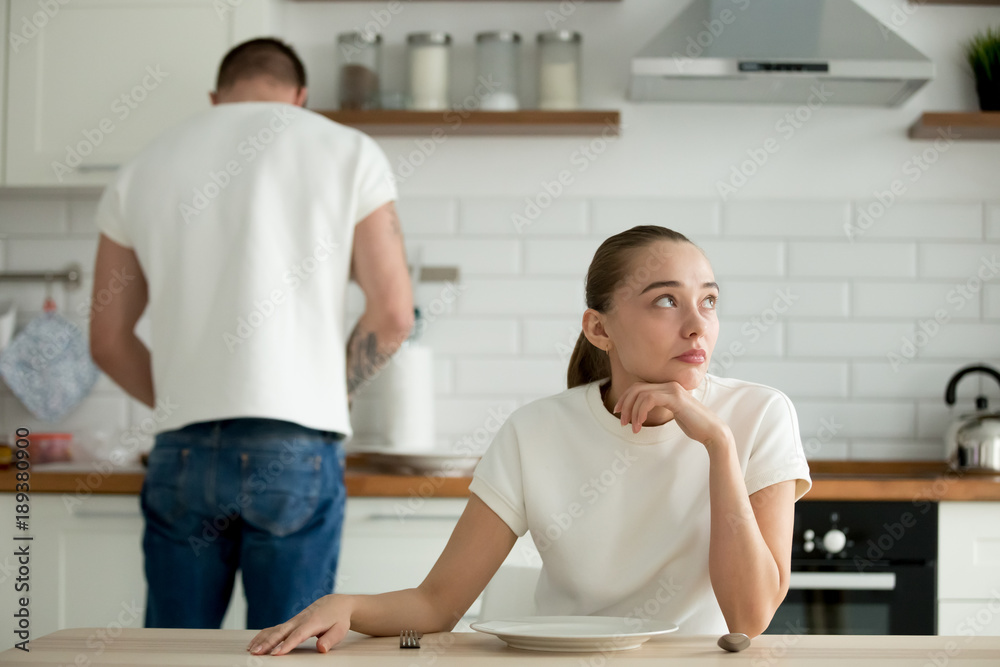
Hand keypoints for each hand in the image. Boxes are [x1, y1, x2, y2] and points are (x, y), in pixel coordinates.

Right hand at [247, 594, 353, 655]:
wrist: (335, 604)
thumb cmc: (338, 619)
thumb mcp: (340, 629)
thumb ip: (331, 639)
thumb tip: (321, 648)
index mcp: (312, 623)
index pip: (298, 635)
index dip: (287, 644)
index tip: (276, 653)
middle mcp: (300, 620)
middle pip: (282, 632)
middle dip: (268, 642)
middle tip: (257, 652)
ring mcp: (294, 621)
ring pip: (275, 630)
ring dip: (262, 639)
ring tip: (251, 650)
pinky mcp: (290, 623)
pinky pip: (274, 629)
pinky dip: (263, 635)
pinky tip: (254, 643)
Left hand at [613, 381, 730, 448]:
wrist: (712, 432)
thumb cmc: (694, 425)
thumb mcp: (673, 413)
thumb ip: (661, 406)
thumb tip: (642, 409)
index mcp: (668, 387)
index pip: (640, 386)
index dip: (626, 398)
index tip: (618, 411)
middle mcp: (670, 385)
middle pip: (637, 388)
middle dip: (625, 404)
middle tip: (622, 420)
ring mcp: (673, 390)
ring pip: (641, 394)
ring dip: (632, 411)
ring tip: (632, 427)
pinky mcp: (675, 398)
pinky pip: (650, 399)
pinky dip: (641, 411)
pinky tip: (640, 423)